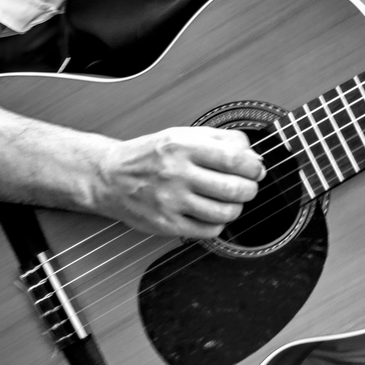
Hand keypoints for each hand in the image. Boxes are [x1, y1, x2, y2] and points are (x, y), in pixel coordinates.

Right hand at [89, 126, 264, 238]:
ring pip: (225, 212)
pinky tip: (211, 213)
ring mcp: (171, 201)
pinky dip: (218, 223)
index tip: (255, 170)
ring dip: (236, 207)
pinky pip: (209, 230)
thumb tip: (253, 157)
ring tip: (229, 201)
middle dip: (250, 189)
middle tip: (247, 187)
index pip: (234, 159)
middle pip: (234, 189)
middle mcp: (176, 174)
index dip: (253, 167)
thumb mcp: (182, 135)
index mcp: (183, 147)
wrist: (109, 178)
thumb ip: (220, 139)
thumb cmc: (151, 156)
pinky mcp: (166, 224)